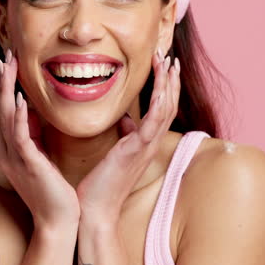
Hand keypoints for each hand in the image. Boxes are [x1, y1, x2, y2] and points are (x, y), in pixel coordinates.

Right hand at [0, 48, 80, 230]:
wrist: (58, 221)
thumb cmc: (53, 191)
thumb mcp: (40, 157)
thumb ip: (34, 136)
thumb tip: (33, 114)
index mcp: (9, 150)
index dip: (0, 86)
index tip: (5, 63)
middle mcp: (6, 152)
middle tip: (4, 54)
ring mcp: (14, 158)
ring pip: (3, 117)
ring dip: (5, 89)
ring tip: (8, 66)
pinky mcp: (28, 165)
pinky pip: (19, 136)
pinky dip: (18, 116)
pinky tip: (20, 98)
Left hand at [75, 48, 180, 223]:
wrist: (95, 210)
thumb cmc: (101, 183)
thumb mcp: (115, 152)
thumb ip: (125, 134)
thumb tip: (126, 119)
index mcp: (145, 142)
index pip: (162, 107)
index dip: (165, 84)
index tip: (162, 63)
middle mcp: (151, 143)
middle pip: (169, 104)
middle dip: (170, 78)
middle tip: (167, 54)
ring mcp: (146, 146)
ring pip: (166, 109)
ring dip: (168, 83)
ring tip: (167, 61)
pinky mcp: (137, 150)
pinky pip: (154, 122)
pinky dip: (160, 102)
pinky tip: (161, 86)